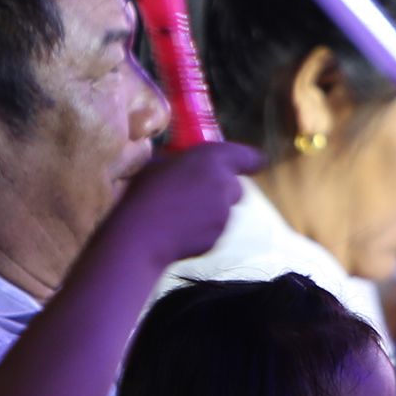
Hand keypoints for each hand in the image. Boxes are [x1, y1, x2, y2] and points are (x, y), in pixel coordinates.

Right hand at [96, 140, 262, 271]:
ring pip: (224, 209)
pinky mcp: (218, 237)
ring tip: (179, 213)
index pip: (247, 157)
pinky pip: (214, 230)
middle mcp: (224, 184)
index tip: (254, 163)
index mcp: (212, 159)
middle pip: (236, 186)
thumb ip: (181, 163)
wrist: (141, 234)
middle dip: (222, 188)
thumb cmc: (145, 193)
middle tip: (198, 190)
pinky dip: (202, 229)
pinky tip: (178, 229)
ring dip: (209, 209)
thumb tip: (181, 164)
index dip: (251, 160)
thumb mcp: (159, 163)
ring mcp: (224, 214)